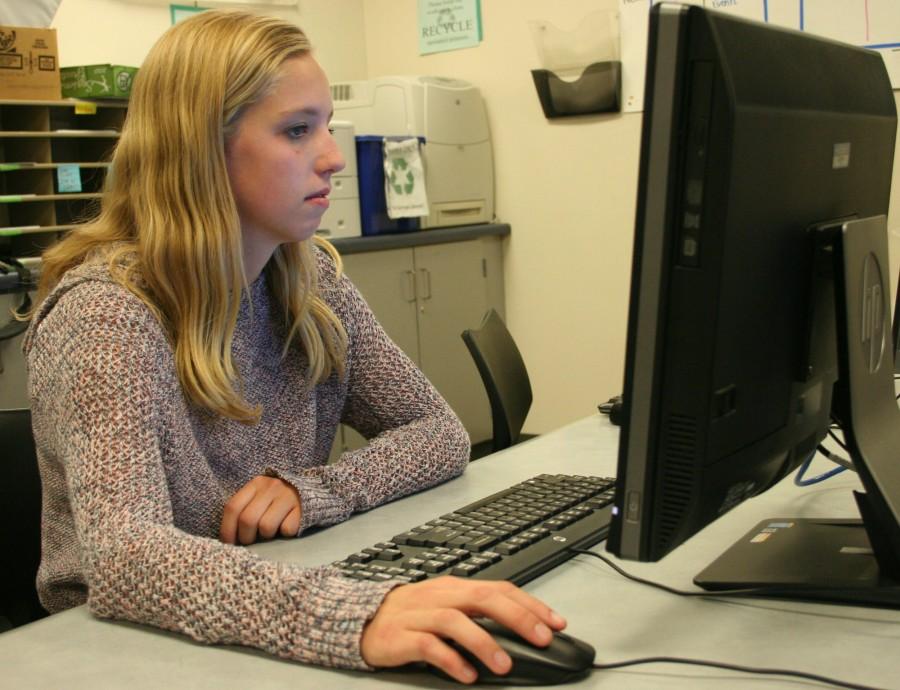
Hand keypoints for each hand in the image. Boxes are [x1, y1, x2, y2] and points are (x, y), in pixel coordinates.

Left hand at [219, 475, 301, 544]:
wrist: (311, 491)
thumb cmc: (277, 500)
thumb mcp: (259, 498)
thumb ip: (244, 510)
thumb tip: (229, 538)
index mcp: (256, 484)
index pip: (233, 507)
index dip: (227, 529)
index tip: (229, 543)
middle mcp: (271, 487)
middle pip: (248, 519)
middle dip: (246, 537)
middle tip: (251, 542)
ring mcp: (287, 496)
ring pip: (266, 526)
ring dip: (267, 535)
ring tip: (272, 531)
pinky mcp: (302, 508)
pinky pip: (286, 529)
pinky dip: (285, 533)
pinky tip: (287, 525)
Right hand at [360, 577, 565, 683]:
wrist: (362, 618)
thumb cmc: (412, 614)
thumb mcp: (448, 605)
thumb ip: (479, 614)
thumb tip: (522, 628)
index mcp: (457, 587)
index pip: (501, 588)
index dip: (531, 605)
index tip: (557, 623)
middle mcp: (442, 595)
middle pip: (484, 598)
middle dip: (518, 617)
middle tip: (543, 638)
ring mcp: (421, 614)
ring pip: (457, 621)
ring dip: (484, 643)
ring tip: (505, 665)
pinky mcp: (402, 636)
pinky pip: (429, 646)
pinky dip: (451, 660)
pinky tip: (467, 675)